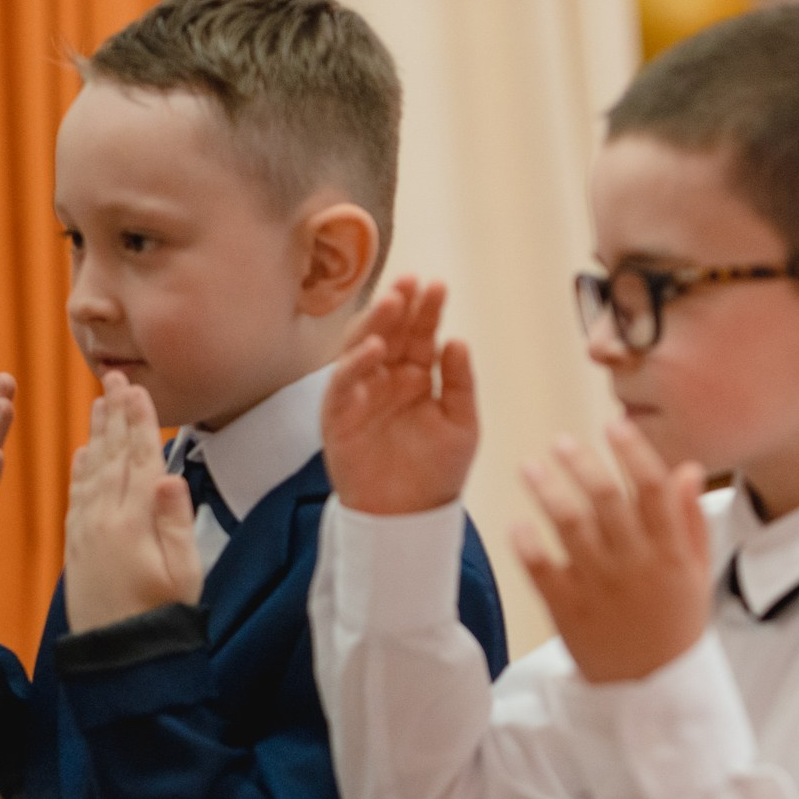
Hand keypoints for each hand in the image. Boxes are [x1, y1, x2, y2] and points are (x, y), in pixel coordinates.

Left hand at [63, 374, 200, 633]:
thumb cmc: (163, 614)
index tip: (136, 388)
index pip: (138, 459)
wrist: (119, 655)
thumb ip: (176, 522)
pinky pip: (77, 495)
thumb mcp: (184, 571)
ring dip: (97, 434)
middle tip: (114, 378)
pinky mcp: (78, 545)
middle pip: (112, 456)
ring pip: (92, 471)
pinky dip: (80, 469)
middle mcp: (104, 519)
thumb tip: (171, 476)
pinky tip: (84, 452)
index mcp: (134, 521)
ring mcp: (86, 531)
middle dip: (115, 415)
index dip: (138, 422)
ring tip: (99, 403)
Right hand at [322, 277, 477, 516]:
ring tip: (393, 302)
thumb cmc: (438, 469)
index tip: (438, 285)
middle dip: (398, 306)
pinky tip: (374, 348)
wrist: (409, 516)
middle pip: (389, 332)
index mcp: (415, 375)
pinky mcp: (338, 416)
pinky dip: (355, 364)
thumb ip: (458, 382)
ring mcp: (360, 394)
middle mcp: (385, 378)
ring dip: (374, 324)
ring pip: (360, 348)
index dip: (427, 310)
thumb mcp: (461, 423)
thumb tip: (456, 340)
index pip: (420, 333)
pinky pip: (342, 384)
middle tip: (410, 282)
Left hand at [516, 419, 708, 684]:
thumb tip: (685, 468)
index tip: (614, 425)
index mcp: (670, 552)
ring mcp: (601, 589)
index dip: (633, 452)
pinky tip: (517, 524)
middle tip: (562, 441)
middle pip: (606, 500)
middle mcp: (636, 565)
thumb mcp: (697, 571)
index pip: (652, 489)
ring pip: (570, 528)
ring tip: (530, 467)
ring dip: (548, 493)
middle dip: (583, 464)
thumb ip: (690, 519)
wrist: (654, 692)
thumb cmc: (677, 625)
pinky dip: (529, 546)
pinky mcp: (569, 613)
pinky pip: (543, 572)